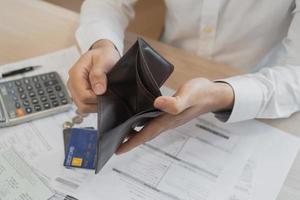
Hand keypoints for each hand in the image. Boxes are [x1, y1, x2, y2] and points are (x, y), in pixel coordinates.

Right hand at [67, 40, 119, 112]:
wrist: (103, 54)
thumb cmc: (103, 55)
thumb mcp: (103, 60)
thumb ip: (99, 74)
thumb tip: (98, 90)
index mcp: (75, 74)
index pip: (83, 96)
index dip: (97, 98)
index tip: (107, 92)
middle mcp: (72, 83)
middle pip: (82, 104)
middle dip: (96, 102)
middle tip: (108, 94)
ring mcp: (75, 90)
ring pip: (83, 107)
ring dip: (95, 104)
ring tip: (105, 94)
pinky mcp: (79, 94)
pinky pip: (85, 106)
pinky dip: (94, 104)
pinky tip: (101, 96)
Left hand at [116, 78, 233, 153]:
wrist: (212, 94)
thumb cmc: (201, 93)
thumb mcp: (189, 95)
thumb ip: (175, 102)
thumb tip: (156, 103)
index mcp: (167, 120)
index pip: (145, 134)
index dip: (131, 143)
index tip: (117, 150)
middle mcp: (166, 122)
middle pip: (144, 135)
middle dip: (130, 141)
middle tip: (114, 144)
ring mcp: (168, 119)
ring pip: (148, 129)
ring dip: (135, 133)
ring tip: (121, 133)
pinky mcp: (169, 113)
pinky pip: (152, 121)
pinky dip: (142, 122)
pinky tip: (137, 117)